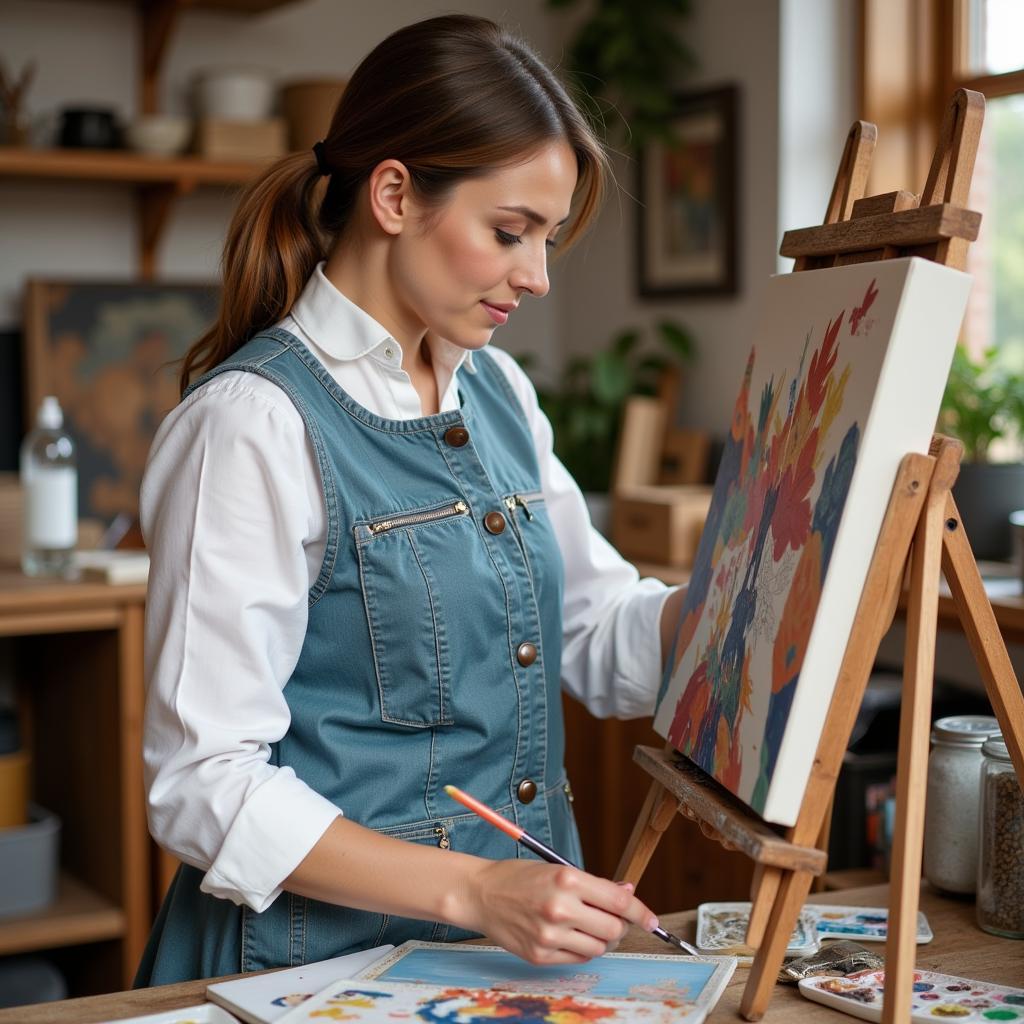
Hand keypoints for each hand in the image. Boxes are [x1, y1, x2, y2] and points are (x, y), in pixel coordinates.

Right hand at [453, 859, 658, 964]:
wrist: (480, 894)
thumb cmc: (519, 877)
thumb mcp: (558, 869)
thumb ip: (594, 885)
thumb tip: (627, 894)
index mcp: (567, 879)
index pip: (619, 902)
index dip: (641, 913)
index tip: (652, 920)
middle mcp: (560, 908)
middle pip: (613, 930)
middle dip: (620, 926)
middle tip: (614, 920)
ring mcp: (549, 935)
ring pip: (599, 948)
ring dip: (601, 939)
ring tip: (588, 926)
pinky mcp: (540, 955)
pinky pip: (578, 959)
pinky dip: (582, 949)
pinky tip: (572, 935)